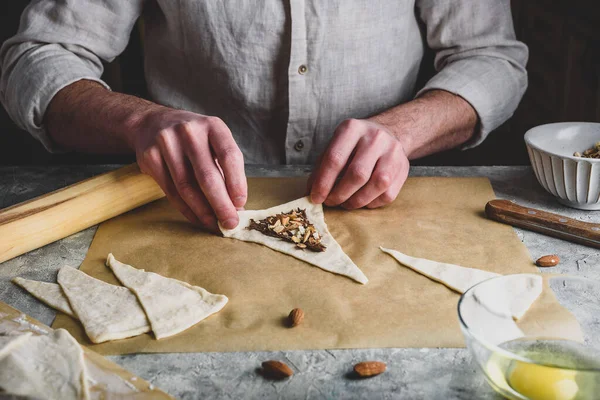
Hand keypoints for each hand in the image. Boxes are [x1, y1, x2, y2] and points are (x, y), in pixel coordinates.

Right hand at [130, 108, 246, 230]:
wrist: (152, 123)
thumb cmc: (193, 138)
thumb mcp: (213, 142)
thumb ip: (225, 170)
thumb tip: (237, 207)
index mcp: (213, 126)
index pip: (229, 156)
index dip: (237, 183)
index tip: (240, 204)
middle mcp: (189, 131)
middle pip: (207, 176)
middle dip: (221, 204)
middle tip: (230, 223)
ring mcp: (167, 142)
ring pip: (187, 187)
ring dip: (203, 211)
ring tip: (214, 224)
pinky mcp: (150, 157)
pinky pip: (171, 191)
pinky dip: (186, 209)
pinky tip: (197, 217)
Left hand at [308, 118, 408, 208]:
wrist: (388, 133)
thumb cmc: (355, 144)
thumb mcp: (336, 145)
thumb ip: (323, 167)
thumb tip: (312, 193)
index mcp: (352, 128)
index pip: (335, 159)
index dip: (323, 183)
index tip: (315, 198)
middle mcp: (375, 138)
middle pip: (357, 174)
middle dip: (340, 194)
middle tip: (330, 202)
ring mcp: (393, 152)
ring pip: (375, 185)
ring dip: (356, 201)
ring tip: (345, 203)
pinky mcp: (403, 168)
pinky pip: (387, 195)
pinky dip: (371, 203)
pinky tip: (362, 200)